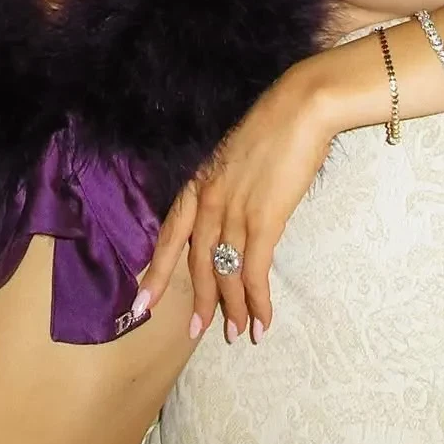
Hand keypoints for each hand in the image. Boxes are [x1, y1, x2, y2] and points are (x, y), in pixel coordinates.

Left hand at [137, 66, 334, 342]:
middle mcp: (208, 201)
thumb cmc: (274, 129)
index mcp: (198, 183)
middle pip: (195, 262)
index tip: (143, 301)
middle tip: (196, 332)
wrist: (300, 109)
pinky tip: (262, 321)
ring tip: (236, 334)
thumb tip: (236, 215)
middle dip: (198, 301)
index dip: (157, 271)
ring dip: (232, 308)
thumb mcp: (235, 158)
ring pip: (225, 273)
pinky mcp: (263, 220)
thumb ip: (228, 187)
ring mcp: (233, 212)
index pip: (170, 235)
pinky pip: (254, 272)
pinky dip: (257, 301)